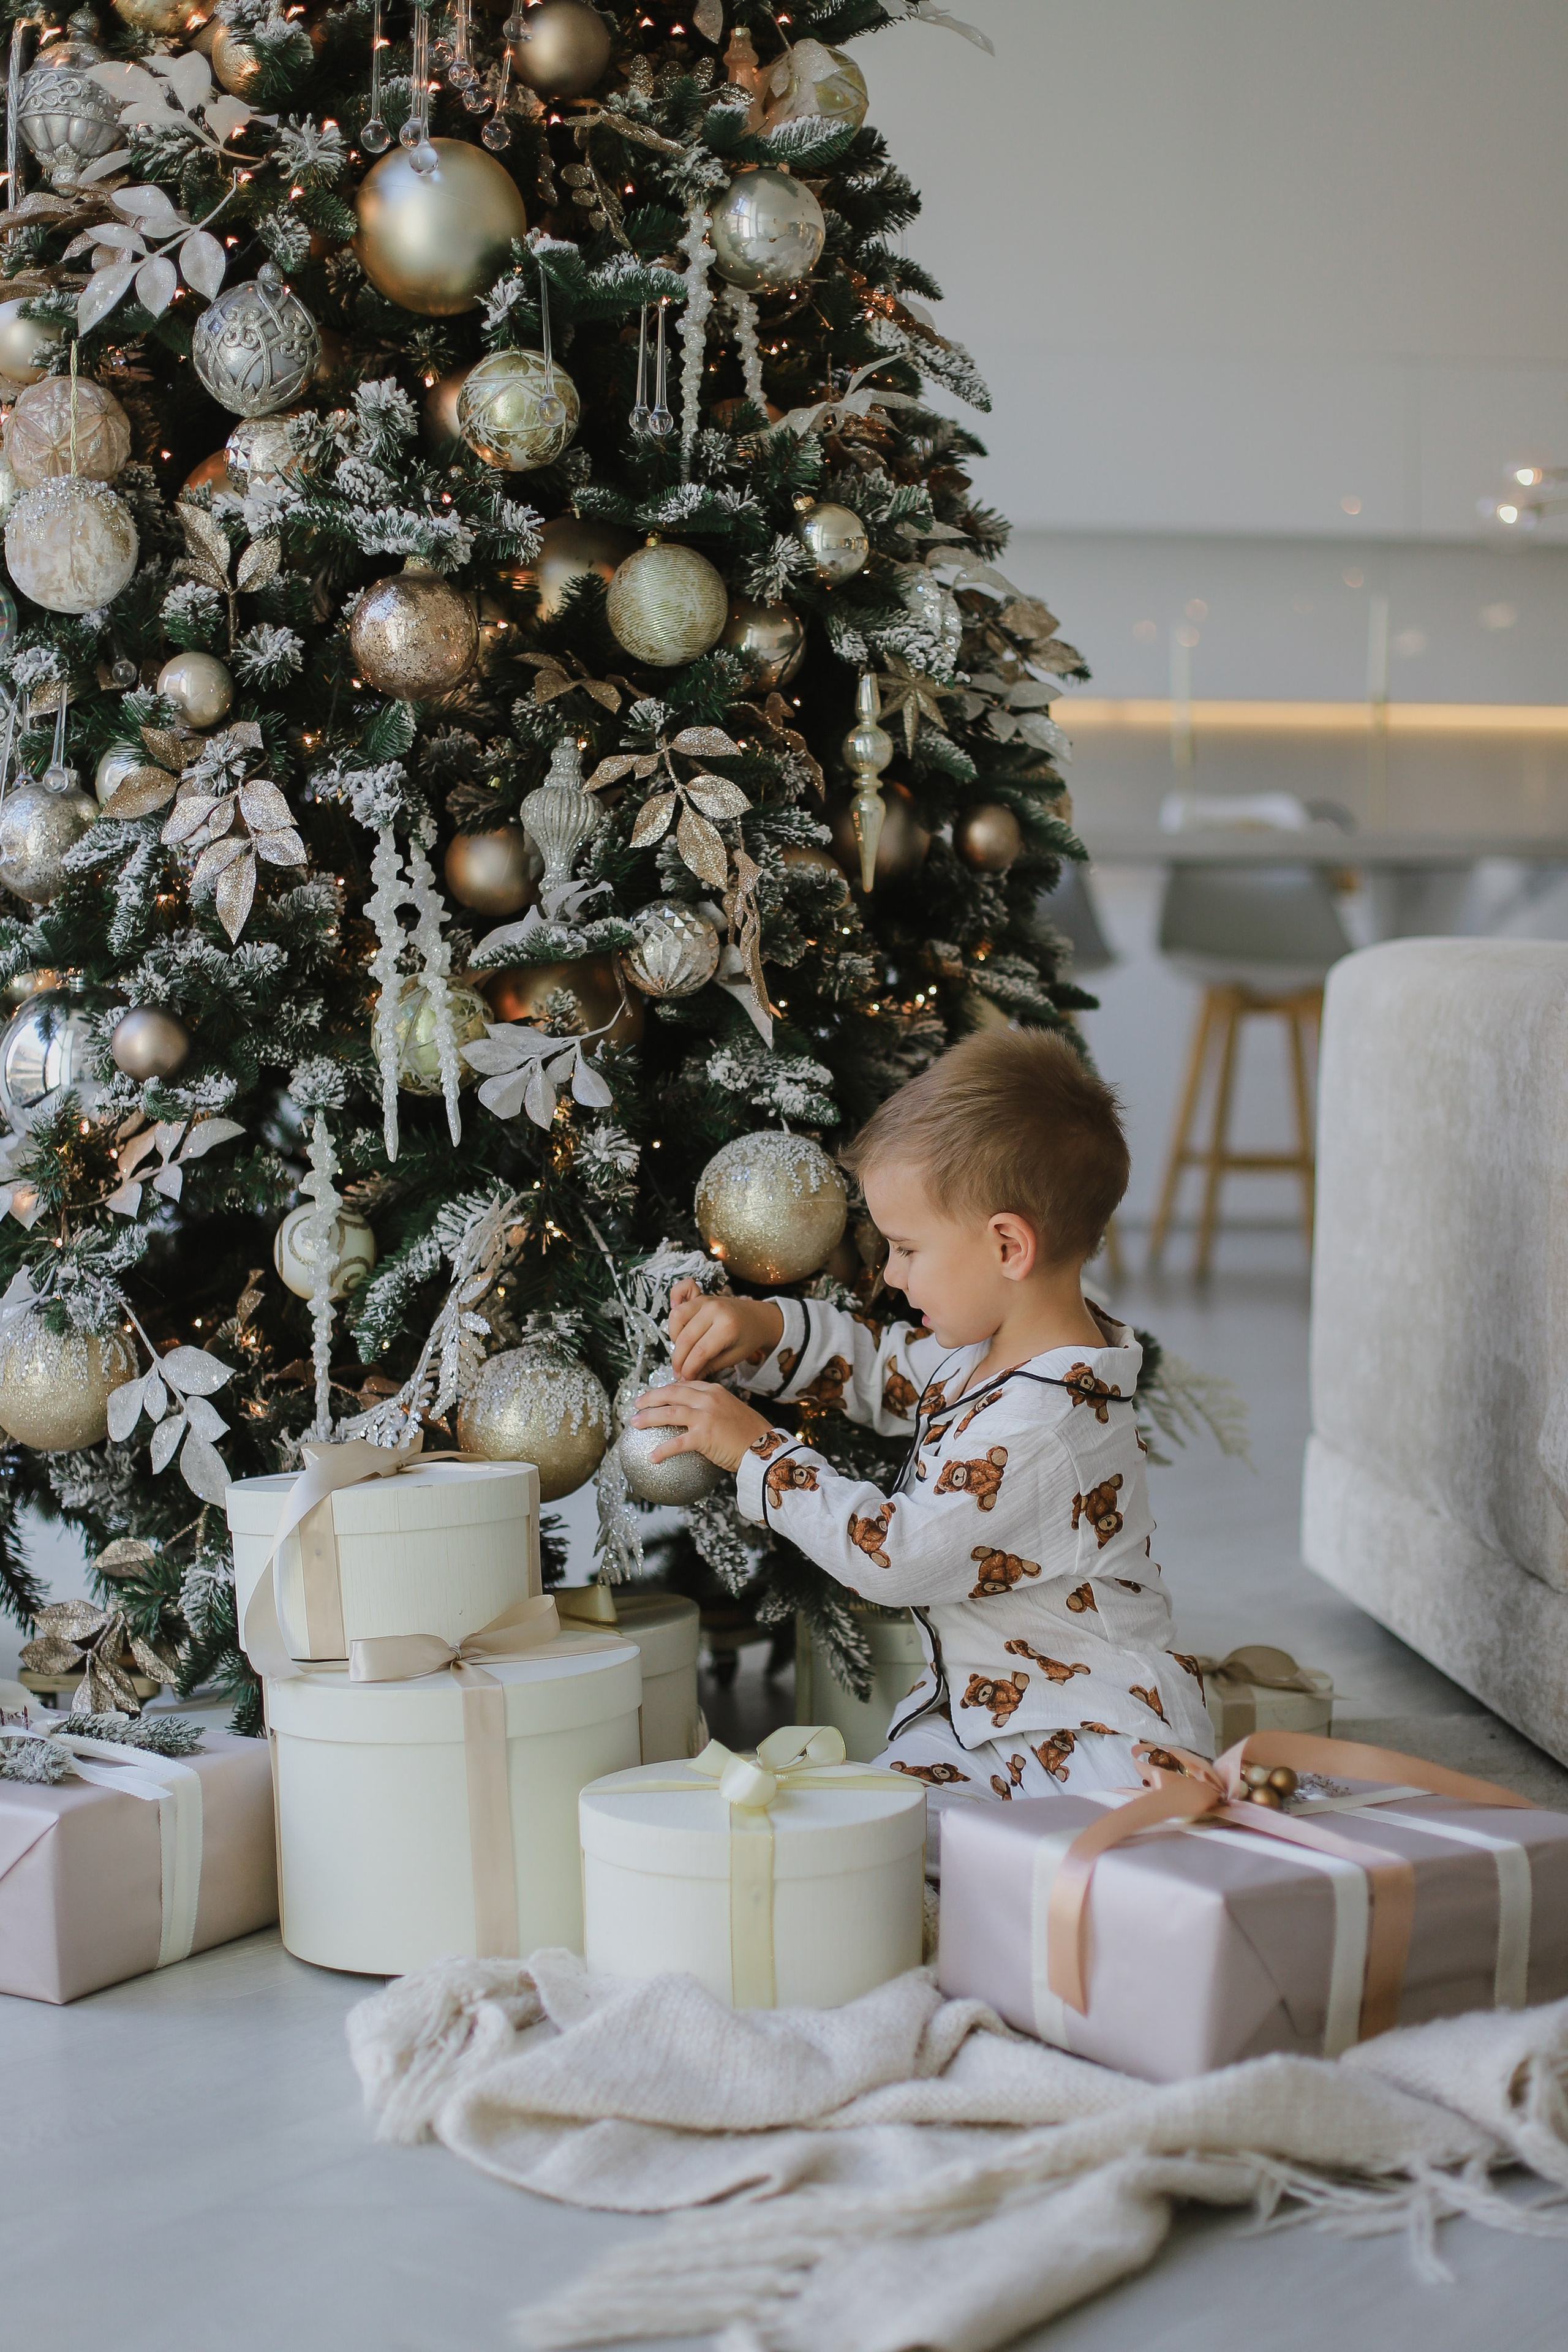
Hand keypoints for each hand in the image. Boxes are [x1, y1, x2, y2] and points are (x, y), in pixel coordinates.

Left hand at [631, 1380, 775, 1474]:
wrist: (766, 1447)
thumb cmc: (750, 1434)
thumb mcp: (732, 1411)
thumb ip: (714, 1408)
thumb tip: (697, 1417)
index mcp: (714, 1390)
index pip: (683, 1385)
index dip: (665, 1389)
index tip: (654, 1395)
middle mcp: (708, 1398)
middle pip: (671, 1393)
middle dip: (650, 1398)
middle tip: (636, 1404)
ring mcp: (705, 1416)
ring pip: (668, 1413)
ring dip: (648, 1418)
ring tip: (635, 1423)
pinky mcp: (703, 1436)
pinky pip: (676, 1443)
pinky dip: (662, 1450)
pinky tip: (651, 1457)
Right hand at [669, 1279, 783, 1380]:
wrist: (758, 1317)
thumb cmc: (748, 1338)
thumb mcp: (734, 1357)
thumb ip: (710, 1366)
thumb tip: (688, 1376)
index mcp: (728, 1326)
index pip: (700, 1352)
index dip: (689, 1368)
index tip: (685, 1379)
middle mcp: (715, 1309)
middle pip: (686, 1338)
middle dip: (679, 1359)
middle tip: (679, 1372)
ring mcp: (706, 1300)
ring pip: (677, 1317)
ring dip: (675, 1338)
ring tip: (682, 1351)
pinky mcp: (700, 1296)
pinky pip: (679, 1294)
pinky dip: (674, 1306)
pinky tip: (677, 1324)